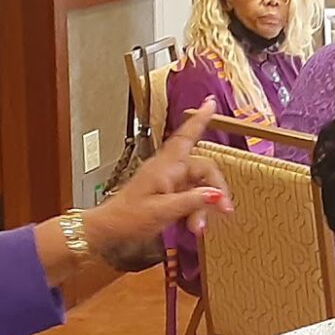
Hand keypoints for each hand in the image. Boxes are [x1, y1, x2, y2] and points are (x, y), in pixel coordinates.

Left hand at [83, 98, 233, 256]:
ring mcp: (167, 182)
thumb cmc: (128, 218)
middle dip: (215, 191)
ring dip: (204, 207)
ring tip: (198, 227)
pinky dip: (195, 211)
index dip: (200, 121)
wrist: (109, 231)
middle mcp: (168, 170)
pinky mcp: (166, 194)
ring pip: (198, 187)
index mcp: (165, 167)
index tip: (211, 103)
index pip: (187, 137)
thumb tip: (216, 193)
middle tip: (225, 210)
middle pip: (203, 170)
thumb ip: (192, 200)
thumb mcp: (163, 210)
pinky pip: (190, 197)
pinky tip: (193, 225)